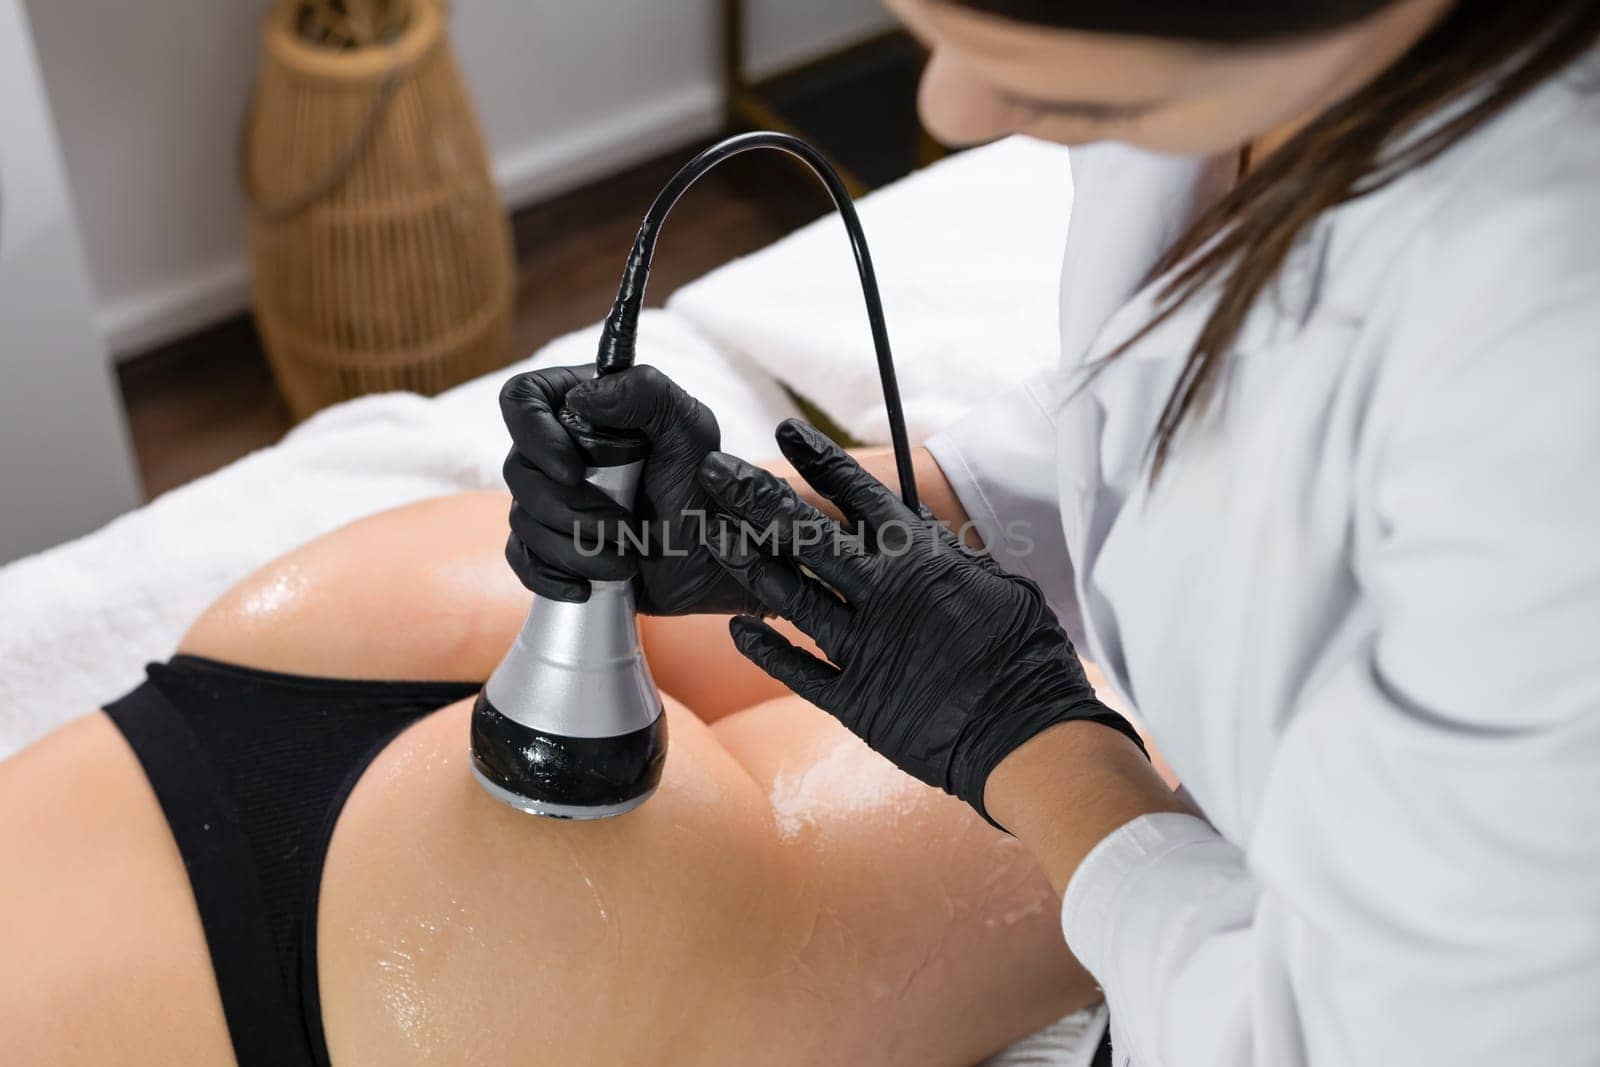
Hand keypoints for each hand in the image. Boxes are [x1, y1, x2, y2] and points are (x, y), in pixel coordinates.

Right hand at [499, 363, 755, 614]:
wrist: (713, 563)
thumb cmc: (705, 490)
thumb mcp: (688, 430)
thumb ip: (644, 391)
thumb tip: (578, 398)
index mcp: (585, 409)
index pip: (522, 399)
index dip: (533, 434)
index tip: (573, 470)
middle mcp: (560, 449)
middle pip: (518, 469)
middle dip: (570, 508)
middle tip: (624, 524)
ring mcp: (552, 498)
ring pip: (522, 519)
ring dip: (573, 547)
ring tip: (625, 558)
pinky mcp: (551, 545)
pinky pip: (520, 559)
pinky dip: (550, 576)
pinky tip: (584, 586)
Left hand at [697, 418, 1144, 827]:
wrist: (1027, 734)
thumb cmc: (1025, 654)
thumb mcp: (995, 583)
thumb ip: (945, 554)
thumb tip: (913, 523)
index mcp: (921, 560)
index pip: (858, 496)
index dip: (818, 461)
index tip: (786, 431)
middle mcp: (884, 594)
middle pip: (805, 536)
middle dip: (755, 498)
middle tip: (715, 472)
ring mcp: (864, 647)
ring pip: (788, 595)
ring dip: (746, 562)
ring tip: (711, 535)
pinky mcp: (855, 700)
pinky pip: (796, 669)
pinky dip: (764, 648)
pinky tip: (736, 629)